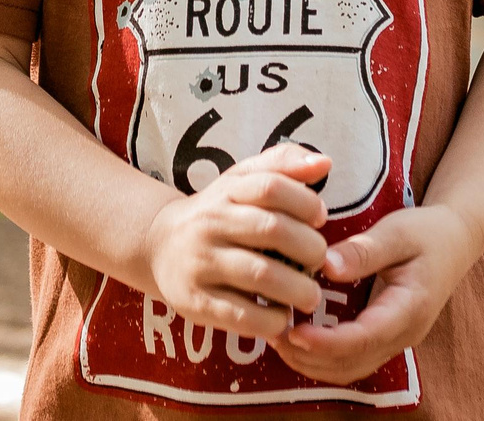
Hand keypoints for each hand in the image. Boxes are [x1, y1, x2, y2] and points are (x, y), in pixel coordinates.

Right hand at [142, 145, 331, 339]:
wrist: (158, 245)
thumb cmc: (217, 213)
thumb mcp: (241, 181)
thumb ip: (283, 166)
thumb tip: (325, 163)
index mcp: (226, 192)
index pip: (270, 186)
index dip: (304, 201)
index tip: (320, 218)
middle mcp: (210, 224)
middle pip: (271, 229)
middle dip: (310, 248)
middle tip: (321, 261)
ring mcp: (201, 263)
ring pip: (260, 275)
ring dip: (298, 289)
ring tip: (310, 295)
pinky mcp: (195, 302)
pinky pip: (241, 315)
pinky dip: (271, 320)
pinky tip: (282, 317)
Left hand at [274, 203, 480, 385]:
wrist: (453, 242)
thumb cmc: (426, 232)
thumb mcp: (398, 232)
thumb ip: (363, 251)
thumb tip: (325, 266)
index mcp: (410, 308)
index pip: (365, 338)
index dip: (326, 342)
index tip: (293, 332)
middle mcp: (403, 333)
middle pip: (352, 364)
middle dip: (309, 356)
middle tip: (271, 331)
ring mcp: (394, 340)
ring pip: (348, 369)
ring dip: (311, 361)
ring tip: (276, 336)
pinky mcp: (384, 337)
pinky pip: (350, 360)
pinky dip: (321, 356)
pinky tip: (296, 336)